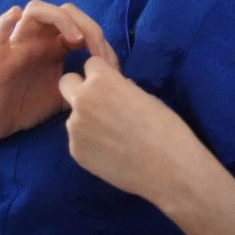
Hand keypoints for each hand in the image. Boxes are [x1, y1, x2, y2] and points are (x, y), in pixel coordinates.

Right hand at [0, 1, 118, 145]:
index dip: (96, 36)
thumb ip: (85, 87)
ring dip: (58, 18)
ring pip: (35, 11)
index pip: (78, 24)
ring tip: (73, 39)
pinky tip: (15, 16)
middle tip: (96, 49)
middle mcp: (38, 38)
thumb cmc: (29, 107)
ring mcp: (18, 44)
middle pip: (61, 11)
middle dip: (83, 23)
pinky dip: (5, 21)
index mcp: (54, 45)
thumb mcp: (66, 97)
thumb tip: (116, 86)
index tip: (110, 62)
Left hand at [58, 56, 202, 202]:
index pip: (89, 64)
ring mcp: (75, 127)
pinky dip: (90, 143)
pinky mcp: (75, 151)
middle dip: (80, 88)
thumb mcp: (143, 95)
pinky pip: (78, 139)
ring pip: (73, 115)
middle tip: (99, 104)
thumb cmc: (165, 128)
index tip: (112, 87)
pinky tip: (111, 154)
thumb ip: (119, 88)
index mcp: (101, 80)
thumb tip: (112, 90)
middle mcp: (81, 100)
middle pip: (66, 82)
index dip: (102, 74)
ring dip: (86, 120)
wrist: (168, 170)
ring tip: (113, 138)